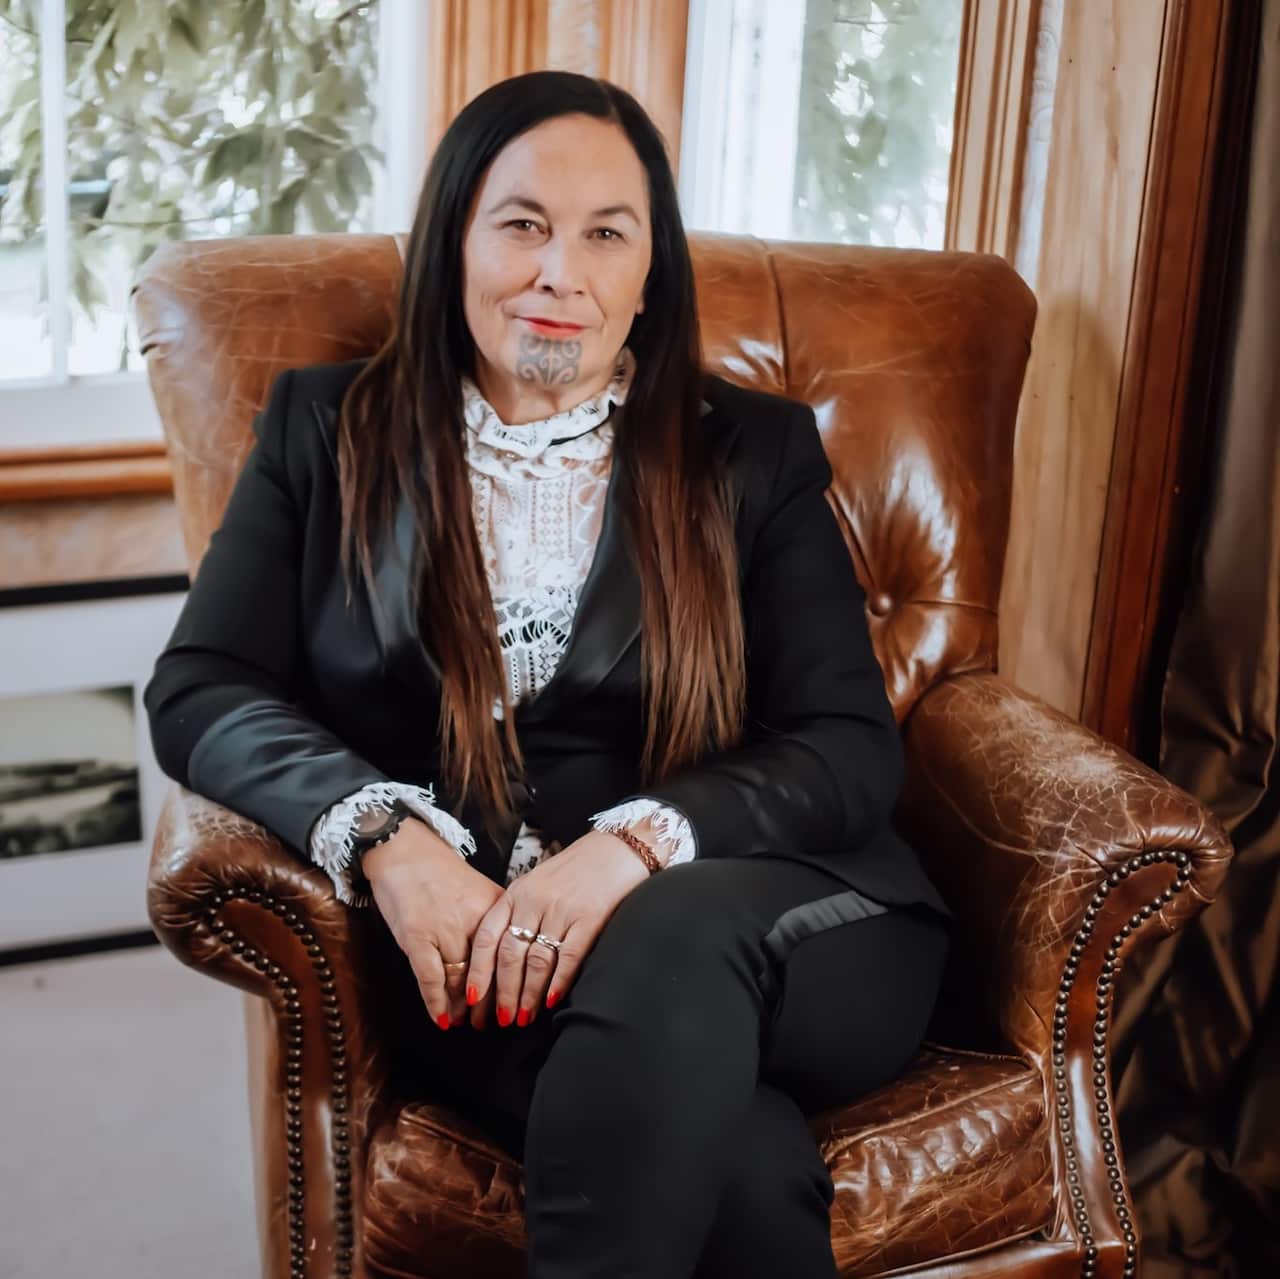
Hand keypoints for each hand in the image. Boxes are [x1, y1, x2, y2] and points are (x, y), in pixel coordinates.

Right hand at [364, 817, 503, 1030]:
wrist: (404, 849)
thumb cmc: (440, 872)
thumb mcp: (479, 891)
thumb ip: (494, 920)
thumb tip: (509, 955)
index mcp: (495, 908)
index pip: (510, 955)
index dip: (513, 983)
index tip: (517, 1002)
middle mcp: (474, 920)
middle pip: (488, 971)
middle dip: (491, 1001)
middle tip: (494, 1022)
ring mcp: (445, 929)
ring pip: (460, 979)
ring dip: (464, 1007)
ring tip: (467, 1022)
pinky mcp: (417, 936)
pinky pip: (430, 978)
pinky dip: (436, 1003)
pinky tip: (442, 1020)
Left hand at [465, 828, 650, 1029]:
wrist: (617, 848)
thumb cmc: (576, 869)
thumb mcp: (537, 882)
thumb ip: (519, 912)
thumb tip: (503, 956)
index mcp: (517, 893)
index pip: (488, 937)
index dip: (479, 970)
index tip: (473, 997)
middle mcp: (535, 901)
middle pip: (510, 955)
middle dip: (503, 992)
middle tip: (501, 1019)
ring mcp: (562, 910)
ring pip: (537, 961)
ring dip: (528, 994)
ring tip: (523, 1017)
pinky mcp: (590, 918)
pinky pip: (569, 956)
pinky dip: (558, 982)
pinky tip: (551, 1001)